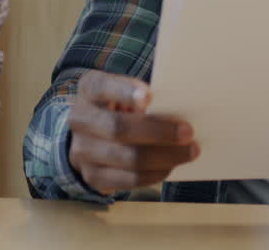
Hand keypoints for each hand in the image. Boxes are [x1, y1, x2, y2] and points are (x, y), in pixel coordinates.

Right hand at [66, 70, 198, 193]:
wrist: (89, 134)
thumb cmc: (118, 106)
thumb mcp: (123, 91)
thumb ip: (143, 96)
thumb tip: (177, 114)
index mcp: (88, 89)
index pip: (101, 87)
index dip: (124, 92)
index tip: (149, 96)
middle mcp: (80, 119)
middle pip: (118, 128)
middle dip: (158, 131)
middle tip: (187, 132)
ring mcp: (82, 151)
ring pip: (127, 158)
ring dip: (164, 156)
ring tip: (189, 151)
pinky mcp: (93, 176)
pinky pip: (129, 180)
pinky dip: (155, 173)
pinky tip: (171, 166)